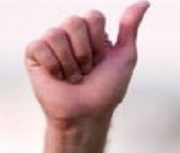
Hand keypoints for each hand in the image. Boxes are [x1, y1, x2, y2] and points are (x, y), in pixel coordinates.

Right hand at [24, 1, 149, 128]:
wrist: (88, 114)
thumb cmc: (106, 89)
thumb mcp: (125, 56)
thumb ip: (129, 27)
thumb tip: (145, 2)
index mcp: (90, 31)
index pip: (93, 16)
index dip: (99, 42)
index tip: (101, 60)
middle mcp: (69, 33)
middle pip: (74, 22)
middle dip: (85, 53)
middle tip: (86, 70)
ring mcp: (50, 42)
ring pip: (56, 34)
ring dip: (70, 63)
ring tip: (72, 77)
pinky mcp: (34, 54)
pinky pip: (40, 46)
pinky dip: (53, 67)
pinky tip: (57, 77)